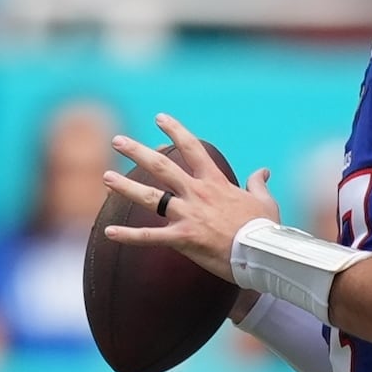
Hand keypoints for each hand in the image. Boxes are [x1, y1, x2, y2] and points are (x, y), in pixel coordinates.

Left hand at [102, 113, 280, 283]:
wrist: (263, 253)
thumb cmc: (264, 228)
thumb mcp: (265, 201)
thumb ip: (258, 183)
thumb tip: (262, 171)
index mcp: (215, 182)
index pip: (193, 149)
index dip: (175, 131)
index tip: (159, 118)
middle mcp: (197, 194)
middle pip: (162, 167)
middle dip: (137, 151)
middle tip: (118, 140)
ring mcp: (188, 215)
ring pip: (150, 197)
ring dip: (125, 186)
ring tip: (106, 176)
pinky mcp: (183, 239)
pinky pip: (150, 237)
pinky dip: (128, 235)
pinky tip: (109, 232)